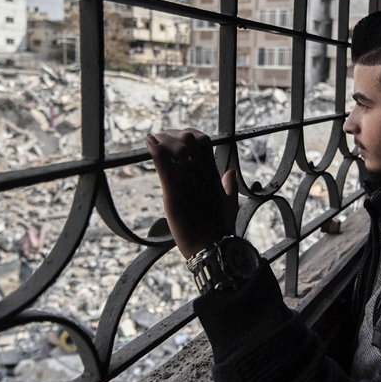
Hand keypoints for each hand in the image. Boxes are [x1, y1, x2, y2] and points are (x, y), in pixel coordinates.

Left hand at [145, 128, 238, 258]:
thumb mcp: (229, 203)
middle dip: (174, 134)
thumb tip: (231, 172)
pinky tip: (149, 141)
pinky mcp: (172, 193)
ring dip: (163, 140)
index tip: (178, 138)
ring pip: (175, 146)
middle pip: (189, 138)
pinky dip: (155, 150)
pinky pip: (163, 164)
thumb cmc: (221, 229)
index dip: (190, 134)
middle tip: (162, 140)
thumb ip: (229, 186)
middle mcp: (201, 172)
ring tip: (154, 142)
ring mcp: (187, 180)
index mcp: (213, 173)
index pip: (203, 141)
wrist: (212, 248)